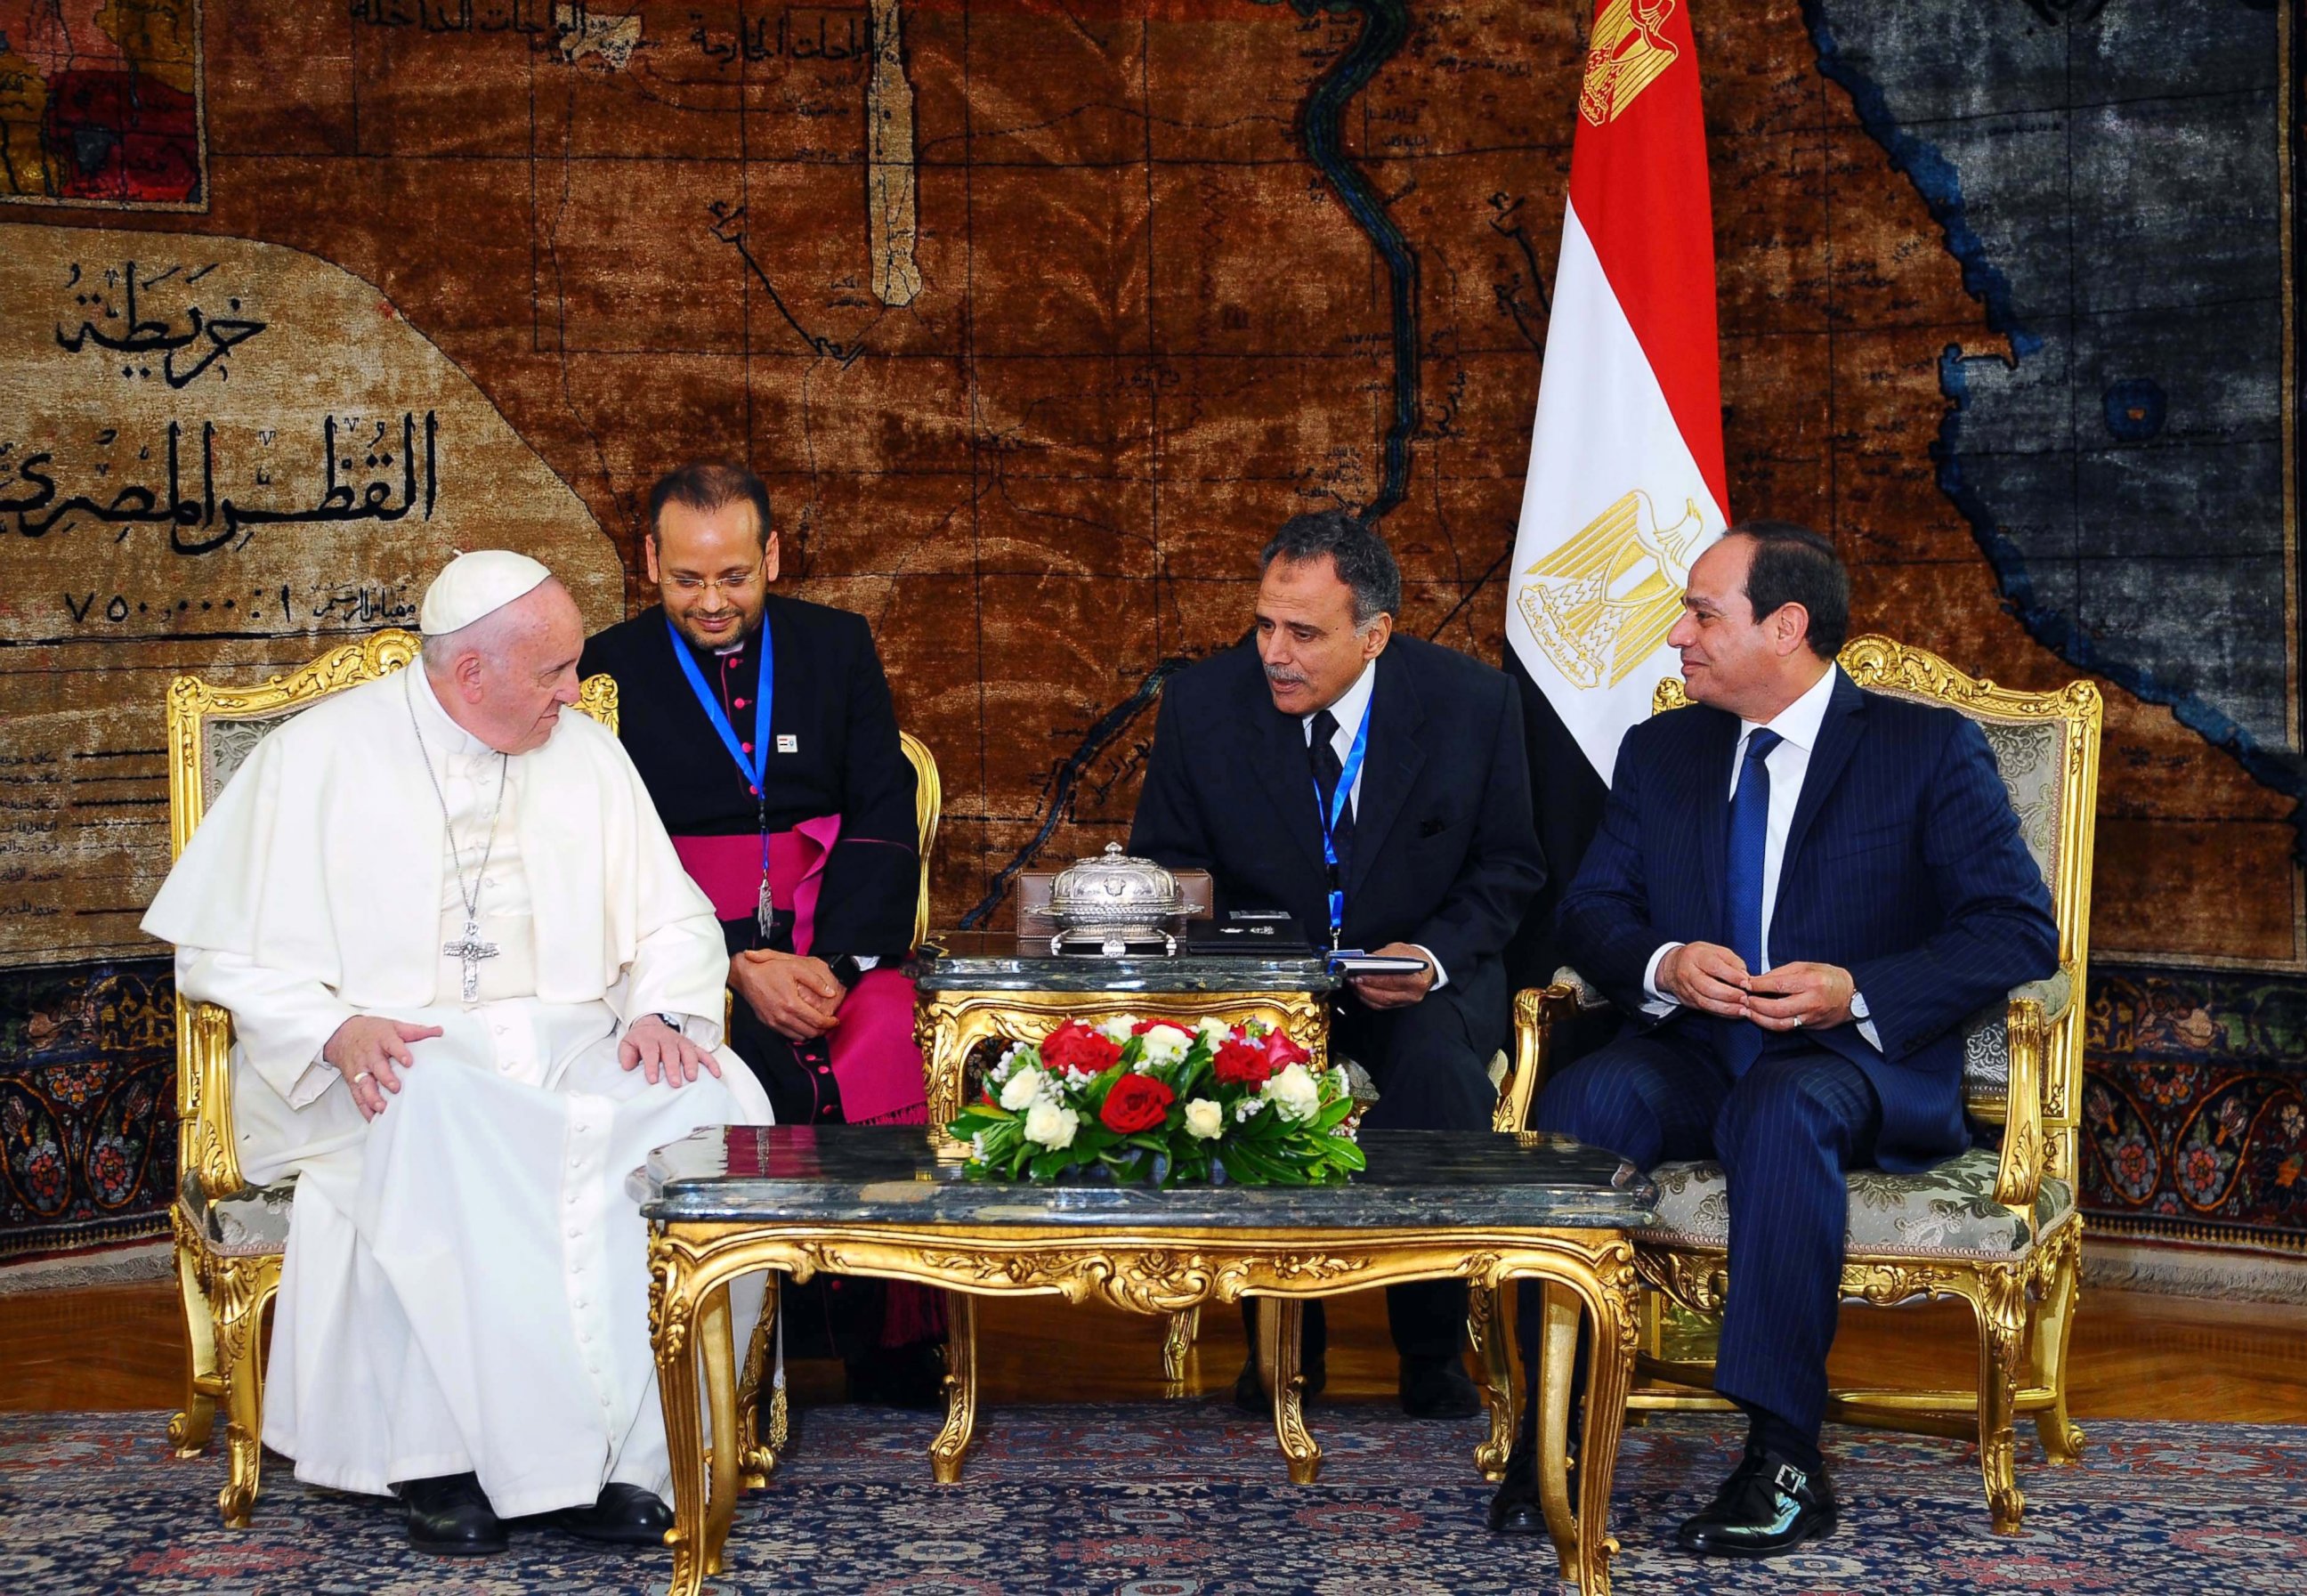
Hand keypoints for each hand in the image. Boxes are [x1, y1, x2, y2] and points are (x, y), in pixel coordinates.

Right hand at [322, 1015, 443, 1120]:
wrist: (343, 1034)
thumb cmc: (372, 1031)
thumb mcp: (394, 1026)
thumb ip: (417, 1031)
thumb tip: (439, 1031)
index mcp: (382, 1040)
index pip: (392, 1045)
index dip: (400, 1053)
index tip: (409, 1062)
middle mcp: (370, 1055)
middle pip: (377, 1066)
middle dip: (385, 1078)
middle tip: (395, 1088)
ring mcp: (360, 1069)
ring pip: (364, 1084)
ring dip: (372, 1097)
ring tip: (382, 1107)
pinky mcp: (353, 1081)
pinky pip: (357, 1095)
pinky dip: (364, 1108)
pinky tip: (373, 1117)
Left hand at [620, 1013, 722, 1086]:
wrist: (651, 1025)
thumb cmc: (640, 1040)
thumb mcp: (628, 1044)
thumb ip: (626, 1054)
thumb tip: (628, 1066)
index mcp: (650, 1039)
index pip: (651, 1051)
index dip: (652, 1065)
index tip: (653, 1080)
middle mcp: (667, 1039)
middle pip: (671, 1052)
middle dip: (674, 1067)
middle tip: (675, 1083)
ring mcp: (681, 1042)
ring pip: (688, 1051)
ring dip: (691, 1064)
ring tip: (692, 1078)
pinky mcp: (691, 1046)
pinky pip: (703, 1053)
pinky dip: (711, 1062)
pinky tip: (716, 1073)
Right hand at [731, 950, 845, 1041]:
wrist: (746, 976)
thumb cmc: (770, 970)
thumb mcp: (796, 968)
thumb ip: (816, 982)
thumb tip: (831, 994)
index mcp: (791, 1004)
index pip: (817, 1021)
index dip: (830, 1023)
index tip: (836, 1020)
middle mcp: (782, 1017)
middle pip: (810, 1033)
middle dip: (823, 1030)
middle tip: (829, 1023)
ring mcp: (774, 1022)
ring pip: (799, 1037)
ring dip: (811, 1033)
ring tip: (818, 1025)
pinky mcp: (768, 1023)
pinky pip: (787, 1035)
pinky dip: (798, 1033)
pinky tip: (803, 1024)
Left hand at [1347, 942, 1435, 1010]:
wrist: (1427, 967)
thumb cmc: (1414, 958)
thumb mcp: (1400, 950)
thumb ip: (1384, 956)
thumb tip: (1367, 960)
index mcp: (1416, 980)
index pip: (1392, 981)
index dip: (1374, 979)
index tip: (1359, 975)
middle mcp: (1413, 994)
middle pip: (1384, 995)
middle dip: (1365, 988)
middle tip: (1353, 980)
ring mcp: (1406, 1002)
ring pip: (1381, 1003)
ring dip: (1364, 994)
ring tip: (1354, 984)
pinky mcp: (1399, 1005)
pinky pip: (1381, 1006)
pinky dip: (1368, 999)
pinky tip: (1361, 991)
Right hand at [1655, 941, 1752, 1018]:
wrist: (1672, 967)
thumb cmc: (1698, 957)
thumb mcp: (1716, 951)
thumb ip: (1733, 961)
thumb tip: (1745, 977)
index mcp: (1696, 957)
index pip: (1714, 967)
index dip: (1732, 976)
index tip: (1746, 983)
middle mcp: (1689, 974)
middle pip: (1708, 987)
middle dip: (1729, 995)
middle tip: (1745, 998)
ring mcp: (1687, 990)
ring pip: (1706, 1002)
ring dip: (1726, 1008)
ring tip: (1742, 1009)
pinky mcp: (1688, 1002)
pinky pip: (1706, 1010)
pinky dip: (1722, 1013)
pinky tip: (1734, 1013)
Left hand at [1743, 962, 1855, 1032]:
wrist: (1851, 995)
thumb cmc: (1827, 976)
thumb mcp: (1805, 966)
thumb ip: (1781, 973)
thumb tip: (1758, 980)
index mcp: (1810, 981)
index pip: (1778, 985)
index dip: (1758, 985)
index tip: (1745, 983)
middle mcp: (1812, 1001)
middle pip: (1777, 1008)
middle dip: (1756, 1005)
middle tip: (1743, 1000)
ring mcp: (1811, 1016)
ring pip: (1780, 1023)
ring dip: (1760, 1019)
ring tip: (1747, 1011)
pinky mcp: (1810, 1025)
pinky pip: (1787, 1027)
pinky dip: (1771, 1024)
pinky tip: (1760, 1018)